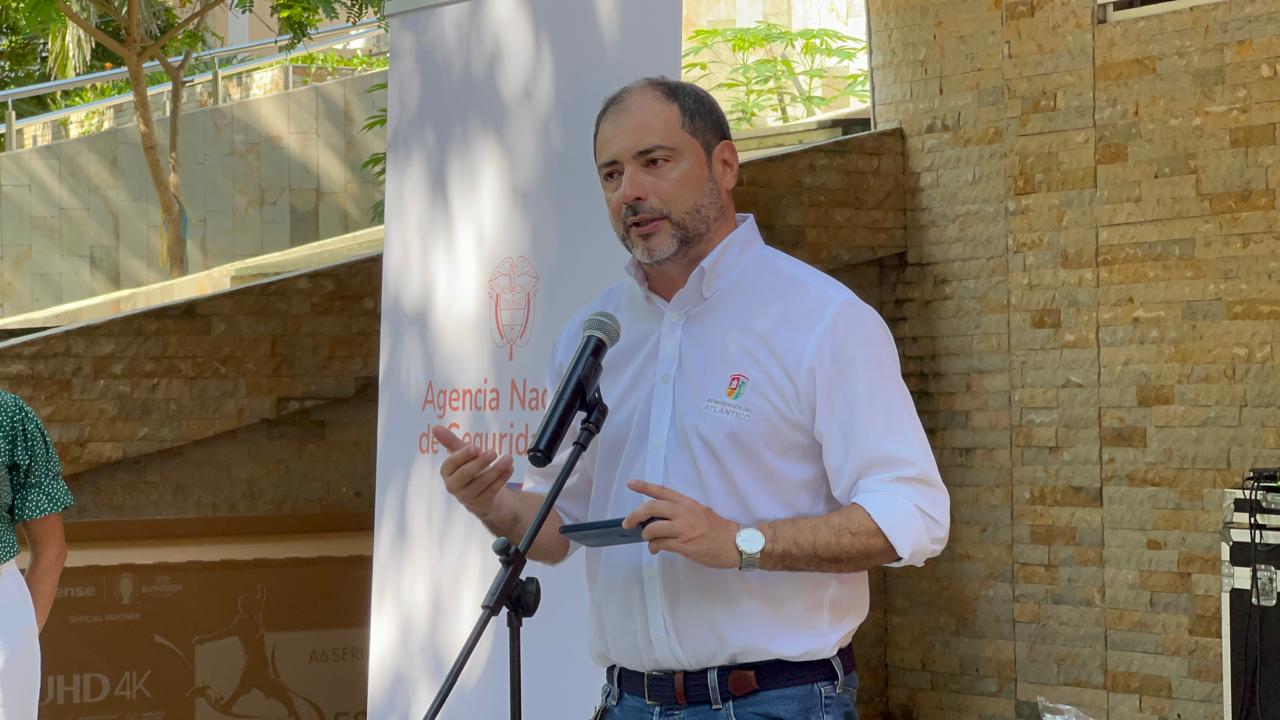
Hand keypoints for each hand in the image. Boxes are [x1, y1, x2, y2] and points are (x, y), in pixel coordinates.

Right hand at [432, 425, 513, 520]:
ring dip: (496, 470)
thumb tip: (434, 427)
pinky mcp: (481, 505)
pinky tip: (509, 469)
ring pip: (481, 483)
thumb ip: (450, 441)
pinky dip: (502, 479)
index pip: (451, 463)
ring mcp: (467, 498)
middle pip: (465, 474)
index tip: (476, 447)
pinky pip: (492, 491)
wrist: (485, 496)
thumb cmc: (471, 470)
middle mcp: (453, 486)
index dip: (463, 455)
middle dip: (480, 462)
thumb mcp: (462, 455)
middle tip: (493, 452)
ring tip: (508, 459)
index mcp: (446, 472)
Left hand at [622, 480, 739, 568]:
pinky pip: (661, 544)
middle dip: (635, 515)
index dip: (644, 486)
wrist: (735, 544)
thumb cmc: (718, 529)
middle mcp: (684, 513)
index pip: (662, 491)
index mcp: (688, 503)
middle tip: (628, 522)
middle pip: (652, 508)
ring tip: (648, 539)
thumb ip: (681, 513)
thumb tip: (659, 519)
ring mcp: (684, 529)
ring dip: (646, 534)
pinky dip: (654, 547)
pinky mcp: (684, 545)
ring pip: (653, 528)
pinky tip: (655, 549)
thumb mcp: (700, 512)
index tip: (630, 484)